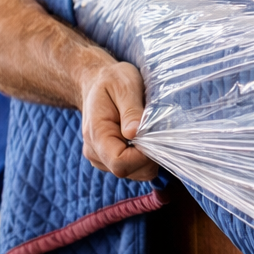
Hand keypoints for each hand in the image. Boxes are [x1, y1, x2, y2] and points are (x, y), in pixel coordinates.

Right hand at [78, 60, 158, 180]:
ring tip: (150, 132)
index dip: (143, 157)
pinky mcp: (108, 158)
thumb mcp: (124, 86)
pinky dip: (142, 158)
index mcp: (96, 134)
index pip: (120, 162)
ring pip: (132, 172)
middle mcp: (95, 151)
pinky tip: (144, 138)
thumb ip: (131, 111)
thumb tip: (135, 133)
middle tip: (159, 132)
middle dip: (149, 158)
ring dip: (147, 158)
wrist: (96, 82)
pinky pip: (131, 168)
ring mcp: (100, 157)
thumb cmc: (112, 80)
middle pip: (128, 171)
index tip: (158, 139)